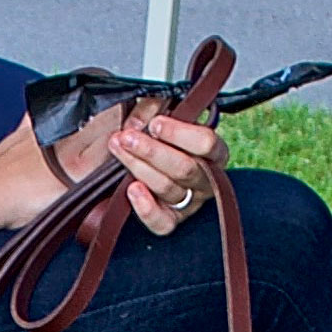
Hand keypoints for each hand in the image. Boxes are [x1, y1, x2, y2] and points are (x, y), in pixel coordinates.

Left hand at [109, 108, 224, 237]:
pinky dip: (147, 208)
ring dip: (139, 167)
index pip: (207, 143)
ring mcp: (189, 202)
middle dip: (152, 151)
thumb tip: (145, 115)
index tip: (155, 123)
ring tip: (119, 150)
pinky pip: (163, 223)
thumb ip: (152, 108)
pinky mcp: (171, 220)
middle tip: (127, 137)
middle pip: (185, 168)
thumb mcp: (154, 113)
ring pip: (169, 189)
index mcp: (212, 151)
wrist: (125, 160)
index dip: (180, 133)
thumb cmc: (149, 135)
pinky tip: (132, 189)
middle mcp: (205, 178)